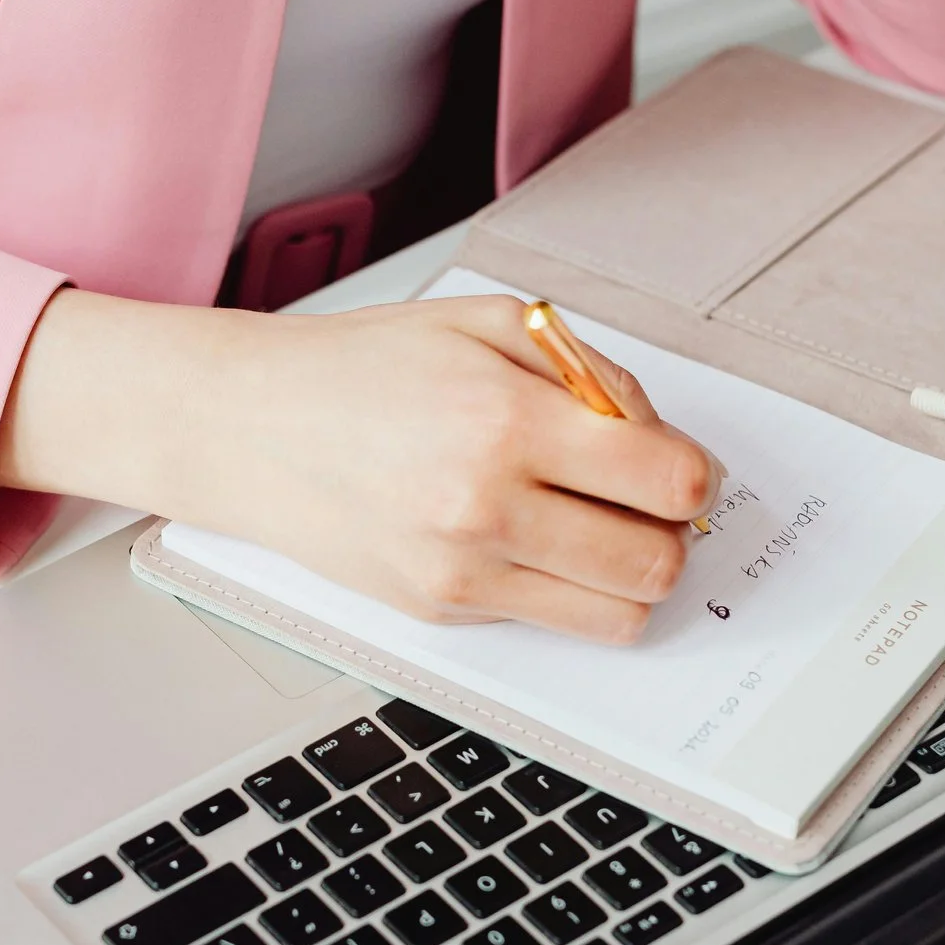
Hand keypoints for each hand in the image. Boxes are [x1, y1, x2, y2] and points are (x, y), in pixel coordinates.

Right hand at [0, 290, 722, 641]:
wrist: (250, 426)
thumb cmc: (364, 367)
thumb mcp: (490, 321)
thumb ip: (592, 371)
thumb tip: (659, 439)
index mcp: (507, 417)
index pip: (668, 482)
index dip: (694, 477)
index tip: (676, 468)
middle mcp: (486, 504)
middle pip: (655, 563)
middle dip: (669, 534)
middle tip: (641, 502)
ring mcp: (460, 570)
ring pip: (617, 615)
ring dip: (628, 576)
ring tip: (595, 529)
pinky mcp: (439, 611)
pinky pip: (550, 623)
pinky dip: (563, 590)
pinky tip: (527, 539)